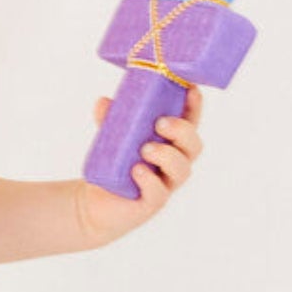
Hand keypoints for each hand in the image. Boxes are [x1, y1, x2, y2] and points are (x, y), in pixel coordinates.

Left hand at [74, 84, 204, 246]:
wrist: (97, 203)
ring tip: (145, 149)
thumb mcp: (112, 138)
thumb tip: (103, 101)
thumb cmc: (114, 165)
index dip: (194, 106)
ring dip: (167, 155)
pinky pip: (158, 193)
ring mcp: (165, 184)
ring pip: (181, 170)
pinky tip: (137, 170)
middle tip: (160, 123)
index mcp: (171, 142)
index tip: (191, 89)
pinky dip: (149, 180)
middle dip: (182, 131)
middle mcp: (174, 163)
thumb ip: (109, 119)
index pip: (190, 122)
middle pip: (193, 146)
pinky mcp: (151, 202)